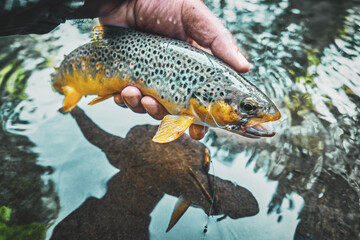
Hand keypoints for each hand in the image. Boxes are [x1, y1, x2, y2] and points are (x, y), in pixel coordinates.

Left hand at [99, 0, 250, 139]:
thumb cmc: (160, 2)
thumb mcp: (193, 17)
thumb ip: (218, 41)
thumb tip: (245, 67)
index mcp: (193, 67)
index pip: (202, 100)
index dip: (202, 119)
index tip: (199, 131)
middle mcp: (172, 77)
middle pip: (174, 111)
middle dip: (167, 117)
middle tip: (160, 110)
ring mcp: (149, 78)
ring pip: (150, 108)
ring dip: (143, 108)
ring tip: (137, 94)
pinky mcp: (128, 77)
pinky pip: (127, 100)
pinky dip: (125, 100)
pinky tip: (125, 89)